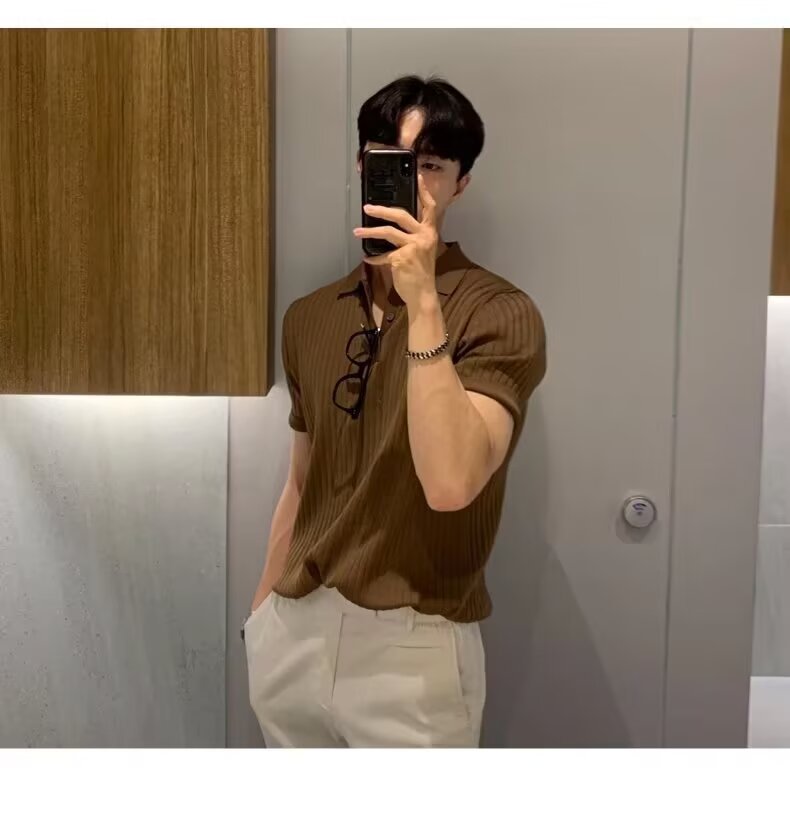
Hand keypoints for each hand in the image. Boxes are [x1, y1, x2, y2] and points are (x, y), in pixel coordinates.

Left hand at [353, 174, 439, 307]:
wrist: (423, 295)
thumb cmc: (420, 274)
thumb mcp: (421, 251)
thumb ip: (411, 238)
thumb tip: (390, 229)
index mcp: (430, 232)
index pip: (429, 207)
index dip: (423, 191)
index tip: (417, 176)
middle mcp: (424, 236)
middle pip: (401, 215)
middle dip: (381, 210)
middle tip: (367, 207)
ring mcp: (414, 246)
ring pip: (388, 232)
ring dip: (370, 231)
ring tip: (358, 231)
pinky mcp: (402, 258)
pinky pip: (383, 255)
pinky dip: (374, 258)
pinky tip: (368, 259)